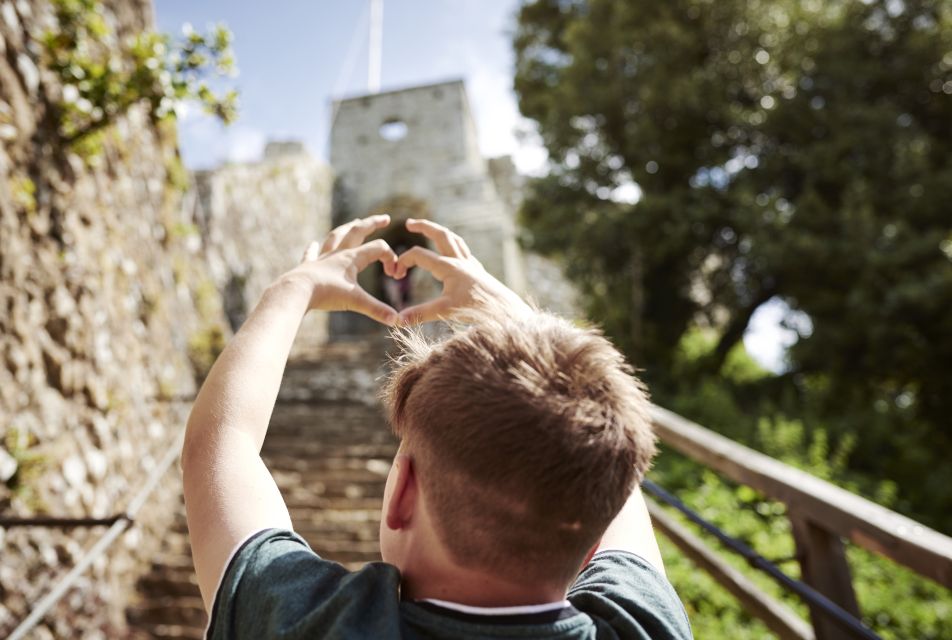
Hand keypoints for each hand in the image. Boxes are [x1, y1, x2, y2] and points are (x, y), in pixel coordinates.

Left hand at [282, 214, 399, 325]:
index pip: (377, 249)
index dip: (390, 259)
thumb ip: (377, 310)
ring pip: (337, 236)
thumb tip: (397, 321)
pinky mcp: (308, 266)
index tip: (394, 274)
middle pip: (358, 231)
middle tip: (385, 218)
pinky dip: (313, 248)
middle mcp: (338, 253)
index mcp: (352, 258)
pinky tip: (313, 243)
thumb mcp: (356, 302)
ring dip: (348, 228)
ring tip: (355, 222)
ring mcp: (322, 258)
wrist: (297, 291)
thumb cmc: (326, 293)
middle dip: (373, 224)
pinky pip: (312, 253)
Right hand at [395, 218, 529, 323]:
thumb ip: (420, 314)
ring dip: (440, 232)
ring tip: (429, 230)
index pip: (419, 255)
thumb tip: (397, 321)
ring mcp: (470, 264)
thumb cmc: (475, 309)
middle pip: (440, 234)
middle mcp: (459, 260)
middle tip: (409, 223)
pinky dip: (454, 245)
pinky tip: (452, 251)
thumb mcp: (445, 311)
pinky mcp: (478, 270)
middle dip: (424, 226)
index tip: (395, 274)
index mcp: (448, 267)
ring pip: (454, 239)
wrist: (504, 309)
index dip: (403, 261)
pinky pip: (464, 250)